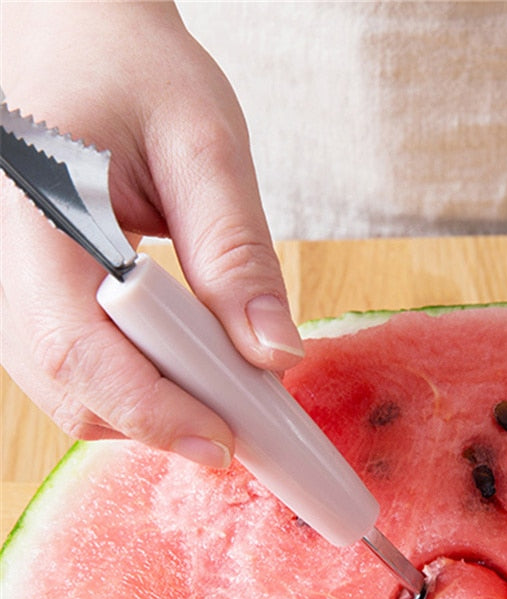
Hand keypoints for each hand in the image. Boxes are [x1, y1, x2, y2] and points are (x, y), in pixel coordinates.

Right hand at [1, 1, 302, 468]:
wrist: (76, 35)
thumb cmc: (136, 69)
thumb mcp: (204, 146)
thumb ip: (237, 252)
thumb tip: (274, 355)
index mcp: (31, 213)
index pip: (77, 350)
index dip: (154, 412)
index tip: (229, 443)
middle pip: (69, 386)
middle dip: (160, 420)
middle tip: (245, 422)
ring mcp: (6, 282)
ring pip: (68, 386)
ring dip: (152, 406)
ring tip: (224, 384)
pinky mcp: (28, 292)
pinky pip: (75, 363)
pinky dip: (137, 381)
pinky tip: (187, 360)